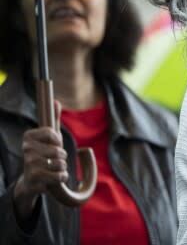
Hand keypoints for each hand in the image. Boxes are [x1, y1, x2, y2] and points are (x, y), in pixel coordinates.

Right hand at [13, 101, 68, 220]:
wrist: (30, 181)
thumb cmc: (42, 155)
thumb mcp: (47, 137)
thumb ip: (53, 120)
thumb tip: (56, 101)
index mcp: (28, 136)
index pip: (53, 133)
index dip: (58, 141)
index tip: (53, 144)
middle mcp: (26, 149)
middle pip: (59, 150)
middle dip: (61, 156)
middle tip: (52, 159)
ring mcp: (29, 164)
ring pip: (61, 163)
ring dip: (62, 167)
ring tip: (52, 168)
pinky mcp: (34, 178)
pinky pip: (60, 175)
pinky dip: (62, 177)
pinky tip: (54, 177)